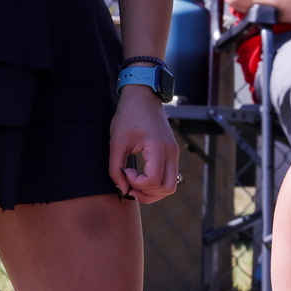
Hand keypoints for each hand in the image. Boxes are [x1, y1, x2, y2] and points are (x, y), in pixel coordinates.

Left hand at [110, 85, 180, 202]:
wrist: (143, 97)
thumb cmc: (129, 115)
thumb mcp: (116, 142)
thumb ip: (116, 168)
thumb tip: (123, 189)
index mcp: (158, 148)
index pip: (153, 181)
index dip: (137, 183)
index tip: (125, 171)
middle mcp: (171, 153)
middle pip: (167, 188)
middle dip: (148, 194)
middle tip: (131, 186)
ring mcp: (174, 154)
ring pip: (171, 186)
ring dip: (153, 191)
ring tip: (136, 184)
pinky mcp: (172, 153)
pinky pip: (169, 177)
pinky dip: (156, 183)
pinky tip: (142, 176)